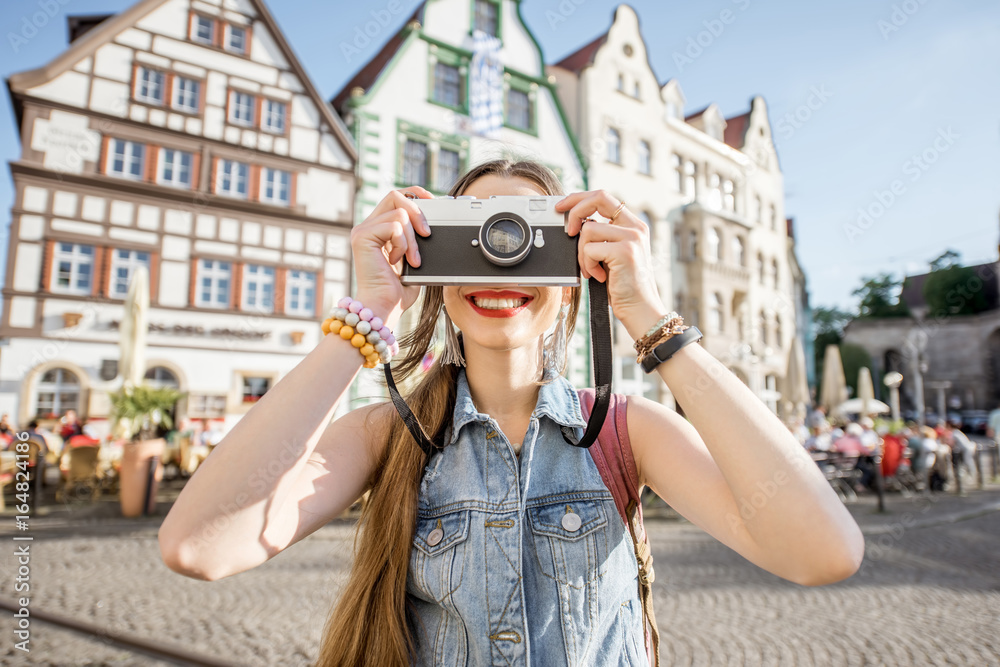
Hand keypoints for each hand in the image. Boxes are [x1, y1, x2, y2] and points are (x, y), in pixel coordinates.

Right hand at [350, 186, 432, 325]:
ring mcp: (363, 230)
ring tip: (411, 260)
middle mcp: (368, 226)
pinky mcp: (362, 236)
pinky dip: (403, 244)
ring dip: (412, 239)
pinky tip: (396, 261)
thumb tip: (431, 223)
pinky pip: (394, 226)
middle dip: (418, 211)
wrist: (385, 307)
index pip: (396, 197)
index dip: (415, 193)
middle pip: (395, 195)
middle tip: (427, 234)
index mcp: (379, 229)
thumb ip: (417, 239)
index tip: (433, 202)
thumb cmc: (397, 291)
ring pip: (399, 213)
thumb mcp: (413, 258)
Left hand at [556, 190, 664, 336]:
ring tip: (593, 269)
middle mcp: (635, 227)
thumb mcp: (613, 255)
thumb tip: (577, 224)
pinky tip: (599, 276)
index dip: (579, 198)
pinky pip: (589, 249)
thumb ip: (602, 237)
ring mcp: (632, 238)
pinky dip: (587, 264)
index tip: (562, 207)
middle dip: (575, 210)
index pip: (603, 196)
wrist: (640, 308)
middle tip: (568, 230)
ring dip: (582, 253)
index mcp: (633, 225)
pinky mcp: (625, 251)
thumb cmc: (624, 286)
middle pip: (598, 198)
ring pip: (589, 229)